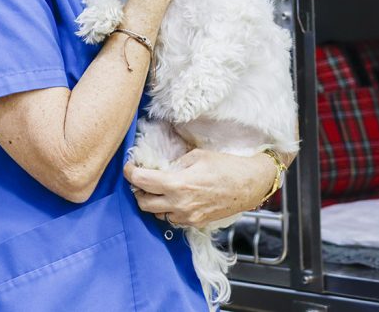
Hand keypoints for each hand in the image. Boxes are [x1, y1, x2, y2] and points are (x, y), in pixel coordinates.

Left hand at [124, 148, 276, 227]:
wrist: (250, 185)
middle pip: (143, 202)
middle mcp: (179, 204)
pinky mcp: (194, 223)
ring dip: (152, 201)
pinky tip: (173, 198)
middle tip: (140, 179)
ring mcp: (187, 217)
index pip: (142, 182)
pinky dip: (167, 209)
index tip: (129, 167)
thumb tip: (161, 167)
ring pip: (156, 213)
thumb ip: (175, 163)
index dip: (130, 173)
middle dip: (138, 190)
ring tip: (157, 189)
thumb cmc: (226, 166)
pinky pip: (171, 219)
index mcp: (178, 184)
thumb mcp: (197, 155)